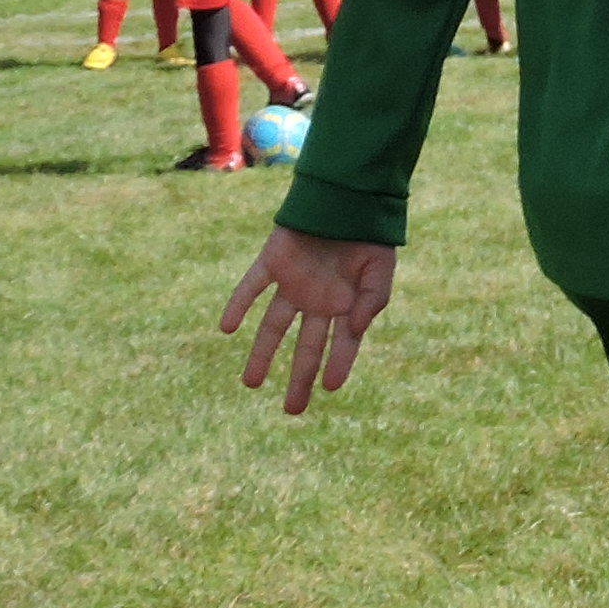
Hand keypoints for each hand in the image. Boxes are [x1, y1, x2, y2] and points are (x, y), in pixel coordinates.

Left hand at [221, 228, 397, 414]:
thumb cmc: (370, 234)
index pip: (340, 344)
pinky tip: (227, 329)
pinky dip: (238, 305)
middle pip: (305, 346)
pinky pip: (251, 287)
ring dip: (261, 354)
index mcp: (344, 305)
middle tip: (292, 410)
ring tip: (250, 384)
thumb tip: (354, 329)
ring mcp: (292, 284)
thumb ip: (372, 300)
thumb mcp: (381, 270)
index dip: (337, 365)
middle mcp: (316, 300)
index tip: (330, 388)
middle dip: (299, 378)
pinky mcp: (272, 262)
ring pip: (273, 326)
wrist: (347, 196)